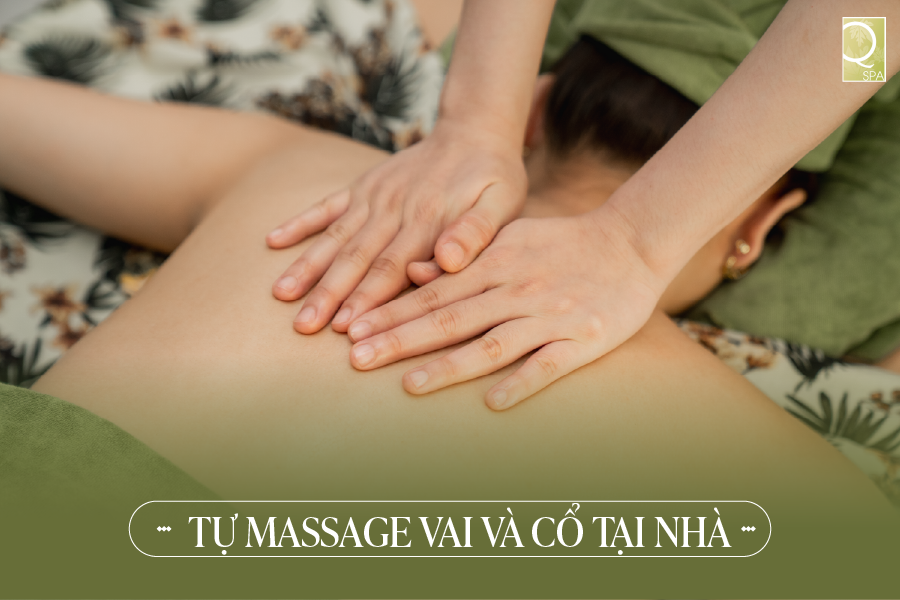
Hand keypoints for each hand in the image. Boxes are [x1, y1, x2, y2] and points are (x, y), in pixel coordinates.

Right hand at [266, 119, 526, 333]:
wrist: (474, 129)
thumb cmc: (494, 178)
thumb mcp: (502, 204)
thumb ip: (476, 233)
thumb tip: (448, 261)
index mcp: (427, 221)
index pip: (392, 267)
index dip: (367, 299)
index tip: (345, 328)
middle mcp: (394, 209)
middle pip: (356, 257)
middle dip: (328, 294)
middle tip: (303, 326)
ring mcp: (374, 196)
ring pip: (335, 236)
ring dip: (307, 266)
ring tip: (280, 295)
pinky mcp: (363, 186)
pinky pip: (325, 205)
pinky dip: (299, 222)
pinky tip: (272, 241)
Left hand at [344, 211, 665, 409]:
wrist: (630, 243)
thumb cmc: (562, 243)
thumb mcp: (510, 237)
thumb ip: (466, 257)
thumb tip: (415, 271)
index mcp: (496, 264)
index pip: (434, 292)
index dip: (392, 312)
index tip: (354, 331)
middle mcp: (516, 290)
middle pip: (451, 318)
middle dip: (401, 339)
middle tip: (357, 360)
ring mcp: (549, 316)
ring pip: (492, 343)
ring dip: (448, 365)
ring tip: (409, 385)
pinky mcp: (583, 339)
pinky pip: (548, 364)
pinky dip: (522, 381)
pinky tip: (493, 403)